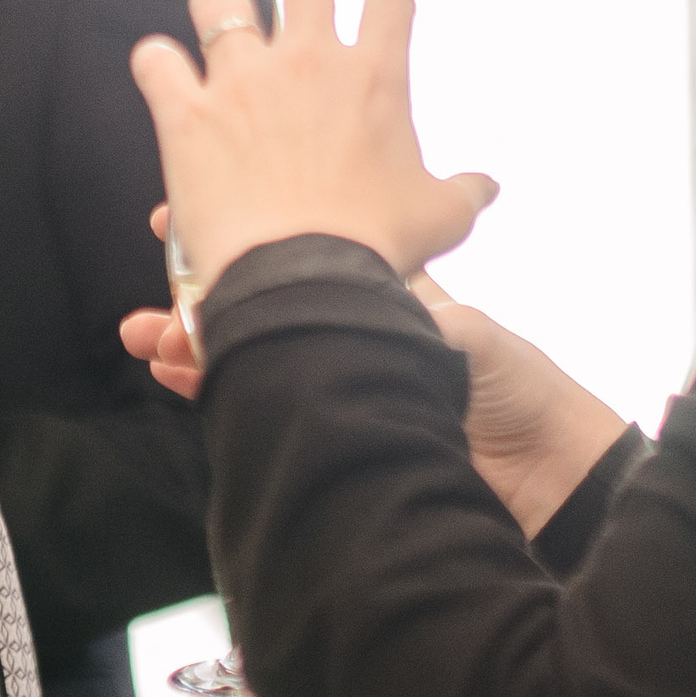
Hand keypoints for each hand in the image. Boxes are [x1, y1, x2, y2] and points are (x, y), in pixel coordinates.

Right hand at [119, 242, 627, 538]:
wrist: (548, 475)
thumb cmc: (522, 393)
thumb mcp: (465, 338)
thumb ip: (406, 316)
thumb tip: (348, 302)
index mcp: (382, 290)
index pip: (302, 246)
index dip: (250, 232)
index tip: (188, 221)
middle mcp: (348, 328)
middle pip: (262, 301)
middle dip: (204, 292)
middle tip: (154, 290)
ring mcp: (332, 378)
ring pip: (250, 352)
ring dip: (196, 342)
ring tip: (147, 337)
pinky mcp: (324, 429)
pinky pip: (257, 404)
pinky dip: (214, 390)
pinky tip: (176, 375)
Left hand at [130, 0, 496, 294]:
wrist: (302, 283)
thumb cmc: (375, 250)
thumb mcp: (440, 219)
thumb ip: (466, 193)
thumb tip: (487, 185)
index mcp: (373, 74)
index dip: (383, 2)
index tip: (374, 23)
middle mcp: (308, 59)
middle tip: (297, 16)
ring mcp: (242, 80)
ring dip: (218, 7)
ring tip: (220, 31)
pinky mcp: (186, 113)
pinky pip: (155, 61)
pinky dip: (157, 66)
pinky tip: (165, 82)